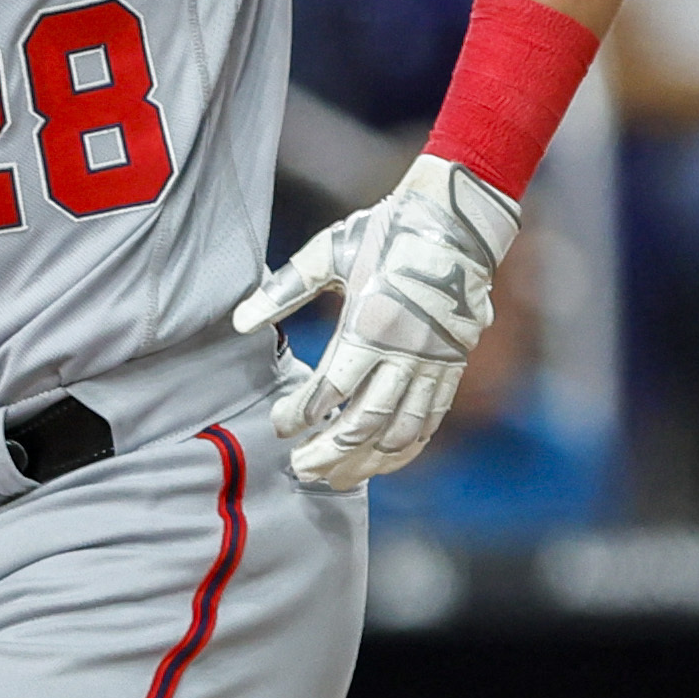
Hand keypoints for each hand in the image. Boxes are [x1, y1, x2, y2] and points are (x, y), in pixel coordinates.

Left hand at [236, 156, 518, 488]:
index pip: (329, 388)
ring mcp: (434, 364)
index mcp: (370, 322)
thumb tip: (240, 321)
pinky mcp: (452, 367)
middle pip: (363, 421)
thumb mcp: (330, 252)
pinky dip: (407, 448)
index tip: (280, 425)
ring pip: (399, 431)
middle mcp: (405, 351)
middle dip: (329, 451)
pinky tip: (384, 461)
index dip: (301, 414)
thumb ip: (284, 290)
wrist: (458, 220)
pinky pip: (431, 420)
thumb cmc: (388, 231)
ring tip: (336, 478)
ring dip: (366, 460)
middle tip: (300, 467)